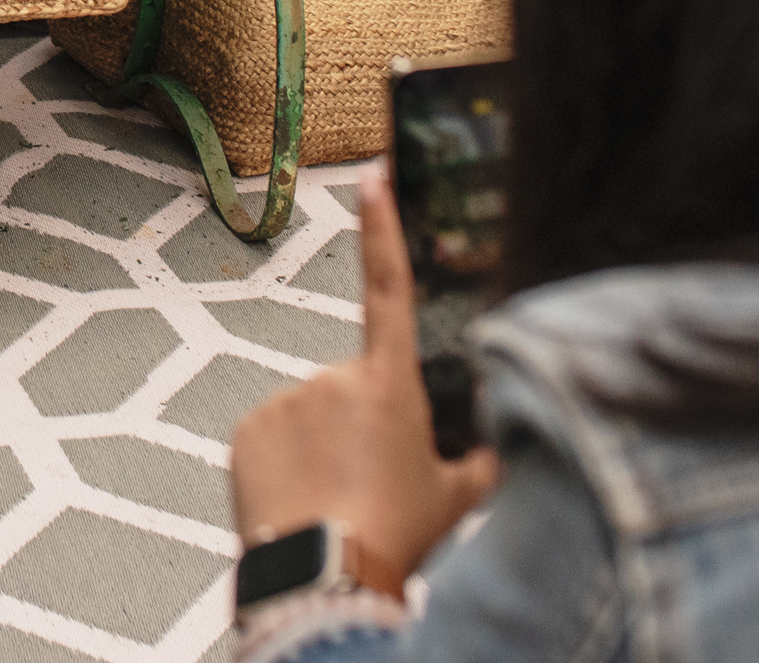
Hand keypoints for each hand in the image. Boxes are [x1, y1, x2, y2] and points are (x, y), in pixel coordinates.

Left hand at [229, 166, 501, 596]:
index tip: (372, 178)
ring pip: (311, 420)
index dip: (383, 230)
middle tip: (370, 490)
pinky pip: (273, 442)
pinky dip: (286, 469)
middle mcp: (335, 377)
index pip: (390, 289)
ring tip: (336, 505)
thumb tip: (509, 443)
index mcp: (391, 383)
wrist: (327, 580)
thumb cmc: (398, 538)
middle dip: (361, 430)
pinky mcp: (249, 430)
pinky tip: (302, 506)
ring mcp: (287, 400)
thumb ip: (484, 459)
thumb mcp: (458, 498)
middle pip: (353, 393)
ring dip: (323, 452)